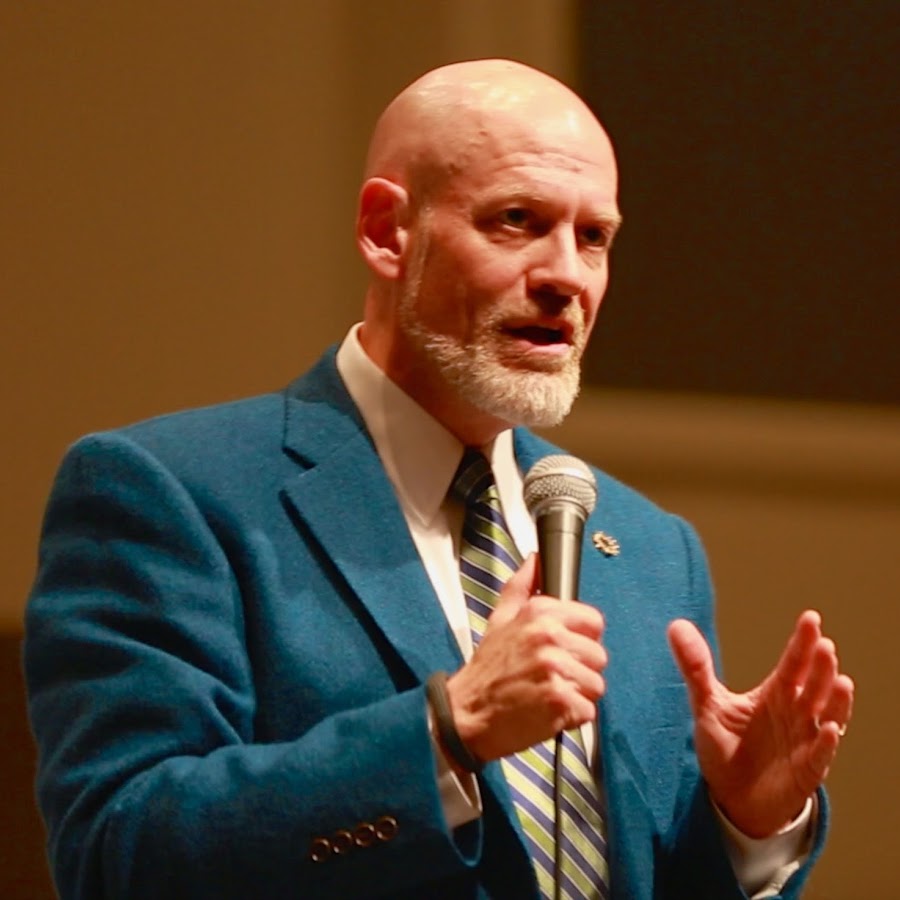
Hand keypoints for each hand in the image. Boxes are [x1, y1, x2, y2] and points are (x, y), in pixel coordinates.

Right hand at [446, 553, 606, 761]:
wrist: (466, 712)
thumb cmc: (487, 669)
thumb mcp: (499, 619)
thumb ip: (521, 587)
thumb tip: (535, 559)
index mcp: (539, 614)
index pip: (593, 621)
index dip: (584, 639)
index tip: (568, 650)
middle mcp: (549, 637)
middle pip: (599, 656)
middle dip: (581, 671)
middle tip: (553, 677)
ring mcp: (555, 669)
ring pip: (596, 684)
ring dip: (578, 695)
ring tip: (549, 694)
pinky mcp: (559, 701)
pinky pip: (587, 710)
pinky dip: (572, 717)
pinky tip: (549, 711)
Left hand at [668, 610, 853, 836]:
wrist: (732, 799)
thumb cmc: (725, 747)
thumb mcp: (707, 704)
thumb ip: (695, 667)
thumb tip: (676, 625)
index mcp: (775, 694)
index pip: (793, 663)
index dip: (802, 642)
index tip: (811, 618)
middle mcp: (796, 713)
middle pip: (813, 684)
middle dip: (821, 666)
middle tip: (825, 646)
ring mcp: (804, 741)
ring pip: (828, 715)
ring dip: (836, 700)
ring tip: (841, 681)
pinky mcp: (806, 771)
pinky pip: (820, 755)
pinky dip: (826, 742)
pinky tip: (830, 728)